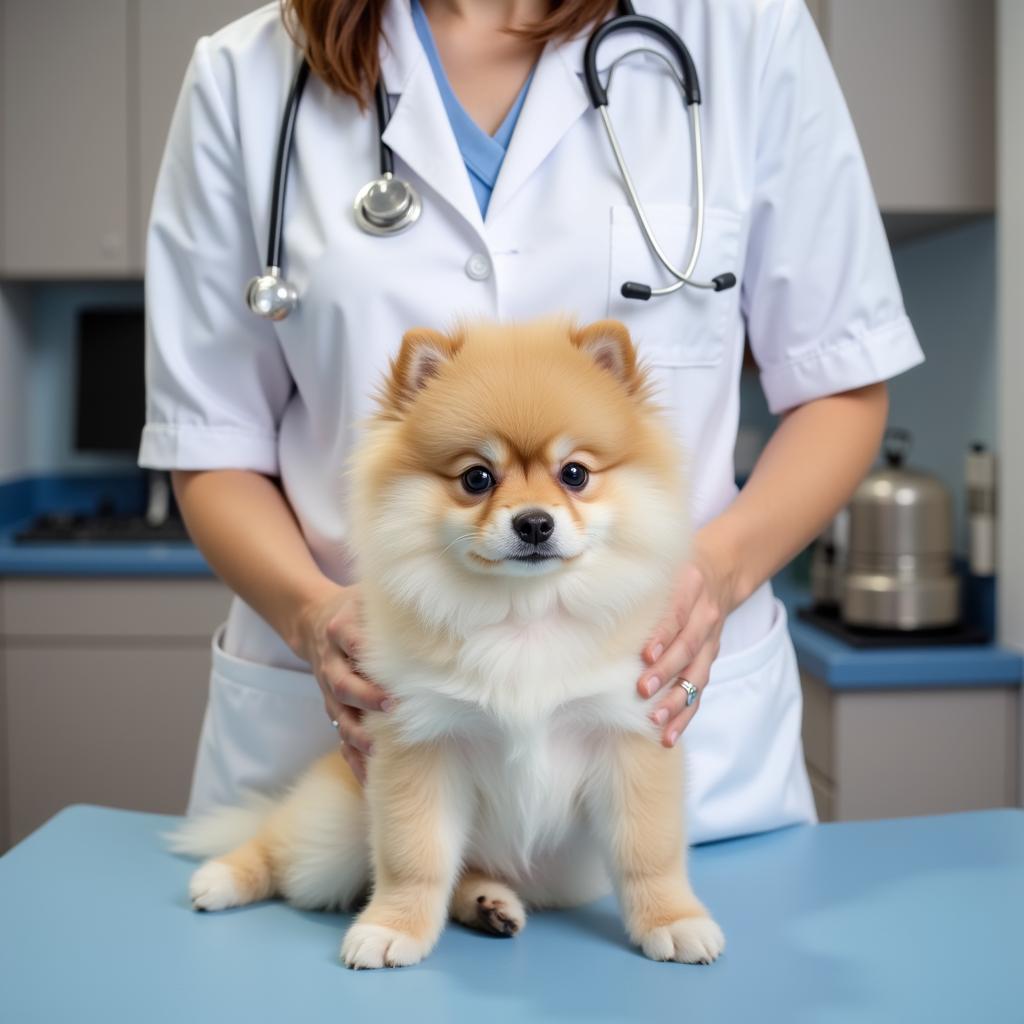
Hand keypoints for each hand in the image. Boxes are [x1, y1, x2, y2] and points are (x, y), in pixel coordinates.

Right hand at [294, 582, 391, 783]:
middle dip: (364, 696)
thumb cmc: (360, 609)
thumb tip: (445, 611)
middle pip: (342, 682)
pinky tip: (369, 780)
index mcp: (340, 629)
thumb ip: (394, 605)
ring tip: (377, 750)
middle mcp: (331, 661)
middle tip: (390, 706)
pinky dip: (352, 759)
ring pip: (339, 715)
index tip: (384, 661)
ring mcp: (329, 689)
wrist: (316, 622)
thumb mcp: (368, 597)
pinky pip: (339, 738)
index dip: (362, 649)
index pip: (348, 638)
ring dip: (357, 734)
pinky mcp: (334, 709)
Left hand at [637, 536, 736, 746]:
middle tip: (643, 689)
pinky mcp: (710, 660)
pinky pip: (700, 692)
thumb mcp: (662, 569)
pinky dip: (686, 715)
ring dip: (677, 701)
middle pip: (688, 647)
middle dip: (666, 671)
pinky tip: (669, 736)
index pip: (676, 614)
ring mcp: (711, 641)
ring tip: (657, 721)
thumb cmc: (674, 575)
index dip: (662, 635)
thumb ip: (635, 583)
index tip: (644, 654)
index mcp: (690, 589)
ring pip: (697, 675)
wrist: (719, 572)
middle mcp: (704, 616)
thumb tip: (588, 601)